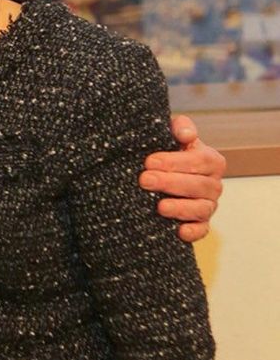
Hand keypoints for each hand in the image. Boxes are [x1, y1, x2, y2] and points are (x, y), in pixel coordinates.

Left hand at [139, 114, 224, 241]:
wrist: (162, 173)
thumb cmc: (169, 152)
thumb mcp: (174, 135)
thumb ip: (181, 127)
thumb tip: (185, 135)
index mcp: (211, 161)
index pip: (200, 160)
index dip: (175, 161)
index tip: (149, 162)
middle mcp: (213, 184)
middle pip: (200, 185)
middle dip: (171, 183)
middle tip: (145, 180)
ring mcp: (208, 205)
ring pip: (201, 208)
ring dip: (180, 208)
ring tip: (159, 206)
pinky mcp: (200, 223)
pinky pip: (202, 230)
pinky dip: (193, 231)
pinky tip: (178, 231)